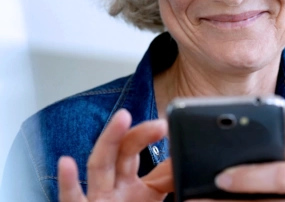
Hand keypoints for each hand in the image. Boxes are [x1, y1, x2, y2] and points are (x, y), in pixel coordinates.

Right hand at [58, 109, 173, 201]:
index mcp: (132, 184)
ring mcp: (97, 200)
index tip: (171, 125)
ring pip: (99, 164)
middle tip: (159, 123)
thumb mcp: (154, 199)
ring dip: (109, 140)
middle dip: (137, 134)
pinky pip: (72, 199)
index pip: (143, 155)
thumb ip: (168, 182)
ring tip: (122, 119)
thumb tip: (189, 163)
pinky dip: (68, 182)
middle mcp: (113, 187)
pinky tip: (66, 163)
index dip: (152, 137)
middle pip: (122, 153)